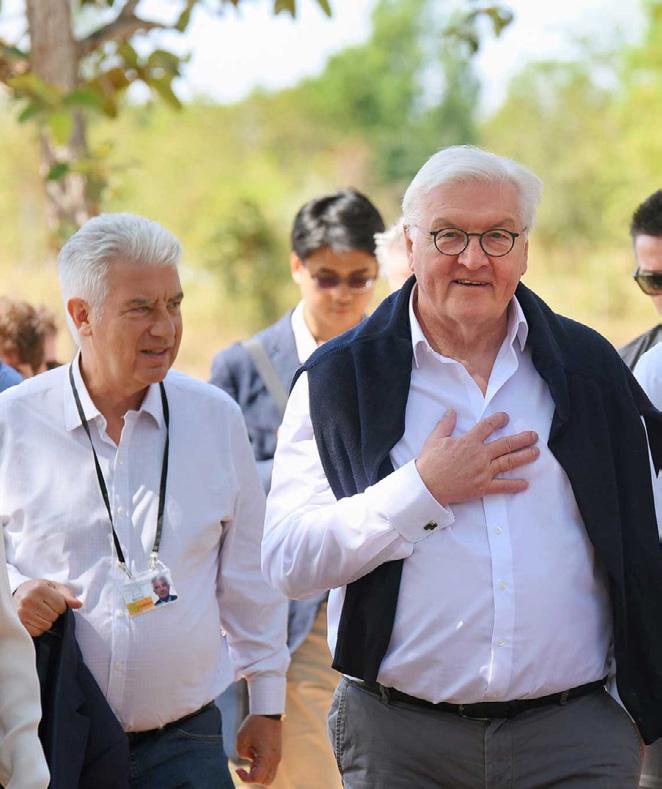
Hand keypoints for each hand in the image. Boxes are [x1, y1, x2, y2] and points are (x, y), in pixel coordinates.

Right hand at [13, 578, 82, 635]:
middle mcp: (28, 601)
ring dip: (47, 621)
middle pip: (53, 617)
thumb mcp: (55, 587)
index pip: (60, 606)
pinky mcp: (19, 624)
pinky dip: (39, 628)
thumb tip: (78, 605)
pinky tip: (35, 619)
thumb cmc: (39, 589)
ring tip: (40, 612)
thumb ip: (67, 596)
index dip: (61, 605)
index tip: (54, 601)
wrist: (19, 592)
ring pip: (46, 626)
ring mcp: (21, 613)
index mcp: (39, 589)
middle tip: (46, 607)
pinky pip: (37, 632)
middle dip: (54, 613)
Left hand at [235, 714, 281, 784]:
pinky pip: (271, 766)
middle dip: (254, 778)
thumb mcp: (241, 740)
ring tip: (251, 761)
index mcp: (266, 758)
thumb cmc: (255, 724)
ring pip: (270, 774)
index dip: (245, 778)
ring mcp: (277, 755)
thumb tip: (248, 758)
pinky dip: (263, 766)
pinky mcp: (277, 751)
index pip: (257, 778)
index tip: (238, 770)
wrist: (268, 711)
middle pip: (266, 781)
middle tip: (246, 769)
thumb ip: (241, 754)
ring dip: (259, 773)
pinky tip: (255, 755)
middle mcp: (274, 759)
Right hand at [416, 410, 538, 505]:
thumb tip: (452, 410)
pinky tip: (525, 484)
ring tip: (536, 453)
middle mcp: (480, 455)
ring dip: (524, 456)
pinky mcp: (482, 487)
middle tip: (533, 436)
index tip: (506, 417)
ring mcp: (483, 471)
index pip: (487, 426)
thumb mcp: (434, 439)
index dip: (498, 420)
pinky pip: (502, 486)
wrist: (427, 486)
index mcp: (468, 441)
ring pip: (509, 462)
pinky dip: (514, 485)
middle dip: (522, 439)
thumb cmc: (429, 463)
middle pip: (506, 444)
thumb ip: (446, 424)